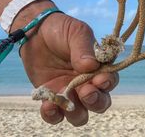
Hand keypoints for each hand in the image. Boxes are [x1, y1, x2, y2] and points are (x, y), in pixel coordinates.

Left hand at [11, 0, 118, 125]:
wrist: (35, 32)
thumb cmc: (61, 29)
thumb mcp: (75, 32)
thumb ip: (84, 48)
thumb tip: (91, 66)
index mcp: (98, 67)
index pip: (110, 81)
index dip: (107, 83)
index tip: (99, 79)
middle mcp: (87, 83)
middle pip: (99, 103)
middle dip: (95, 101)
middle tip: (85, 91)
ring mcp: (70, 92)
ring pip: (80, 115)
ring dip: (75, 112)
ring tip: (63, 99)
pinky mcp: (52, 97)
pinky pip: (56, 115)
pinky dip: (53, 115)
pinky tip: (48, 105)